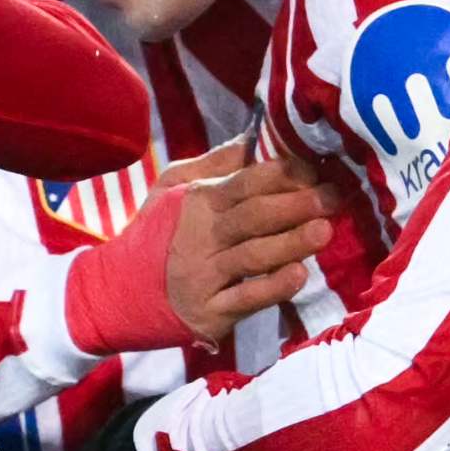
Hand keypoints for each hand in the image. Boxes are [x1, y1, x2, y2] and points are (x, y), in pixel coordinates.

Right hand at [160, 144, 329, 343]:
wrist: (115, 293)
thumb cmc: (154, 235)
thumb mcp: (171, 188)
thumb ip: (214, 165)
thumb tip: (253, 138)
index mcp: (198, 201)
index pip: (245, 182)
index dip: (282, 175)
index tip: (315, 171)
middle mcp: (202, 236)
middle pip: (254, 216)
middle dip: (297, 205)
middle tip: (334, 198)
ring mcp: (204, 276)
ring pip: (254, 256)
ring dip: (292, 243)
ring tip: (325, 231)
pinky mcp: (208, 312)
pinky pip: (245, 299)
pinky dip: (273, 288)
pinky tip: (298, 276)